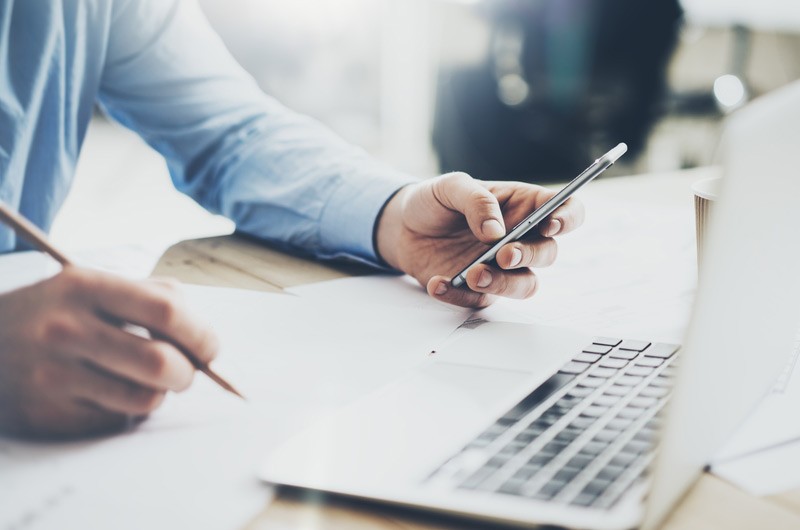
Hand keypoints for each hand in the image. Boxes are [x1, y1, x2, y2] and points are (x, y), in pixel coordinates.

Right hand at [0, 266, 217, 438]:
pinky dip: (126, 411)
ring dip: (157, 394)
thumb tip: (203, 337)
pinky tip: (106, 394)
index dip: (200, 334)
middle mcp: (67, 329)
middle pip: (160, 362)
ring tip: (142, 381)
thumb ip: (150, 297)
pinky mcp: (47, 414)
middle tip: (184, 373)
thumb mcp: (89, 285)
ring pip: (144, 399)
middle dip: (187, 373)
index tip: (209, 348)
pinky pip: (115, 421)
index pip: (165, 310)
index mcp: (84, 287)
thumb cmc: (50, 313)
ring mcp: (54, 375)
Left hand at [375, 172, 584, 307]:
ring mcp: (502, 267)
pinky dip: (459, 295)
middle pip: (548, 253)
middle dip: (531, 255)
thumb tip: (495, 231)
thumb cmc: (435, 201)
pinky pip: (481, 301)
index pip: (564, 210)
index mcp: (523, 206)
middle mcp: (520, 239)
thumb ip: (477, 201)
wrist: (403, 227)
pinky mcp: (479, 289)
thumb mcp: (451, 187)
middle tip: (503, 254)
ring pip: (525, 285)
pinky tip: (438, 283)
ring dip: (504, 284)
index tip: (550, 224)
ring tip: (472, 274)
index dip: (567, 218)